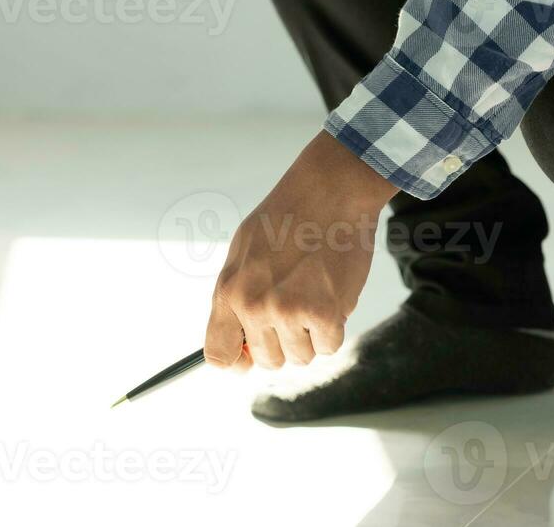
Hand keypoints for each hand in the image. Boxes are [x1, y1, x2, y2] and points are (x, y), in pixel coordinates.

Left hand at [204, 131, 398, 371]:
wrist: (328, 192)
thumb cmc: (288, 217)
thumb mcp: (243, 252)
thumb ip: (237, 298)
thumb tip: (240, 341)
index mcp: (229, 291)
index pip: (220, 355)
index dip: (238, 362)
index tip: (250, 357)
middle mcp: (254, 307)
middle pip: (268, 361)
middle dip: (284, 342)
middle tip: (296, 309)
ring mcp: (289, 312)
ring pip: (301, 357)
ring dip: (311, 335)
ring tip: (314, 294)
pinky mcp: (325, 313)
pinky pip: (329, 346)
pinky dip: (334, 328)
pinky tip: (331, 295)